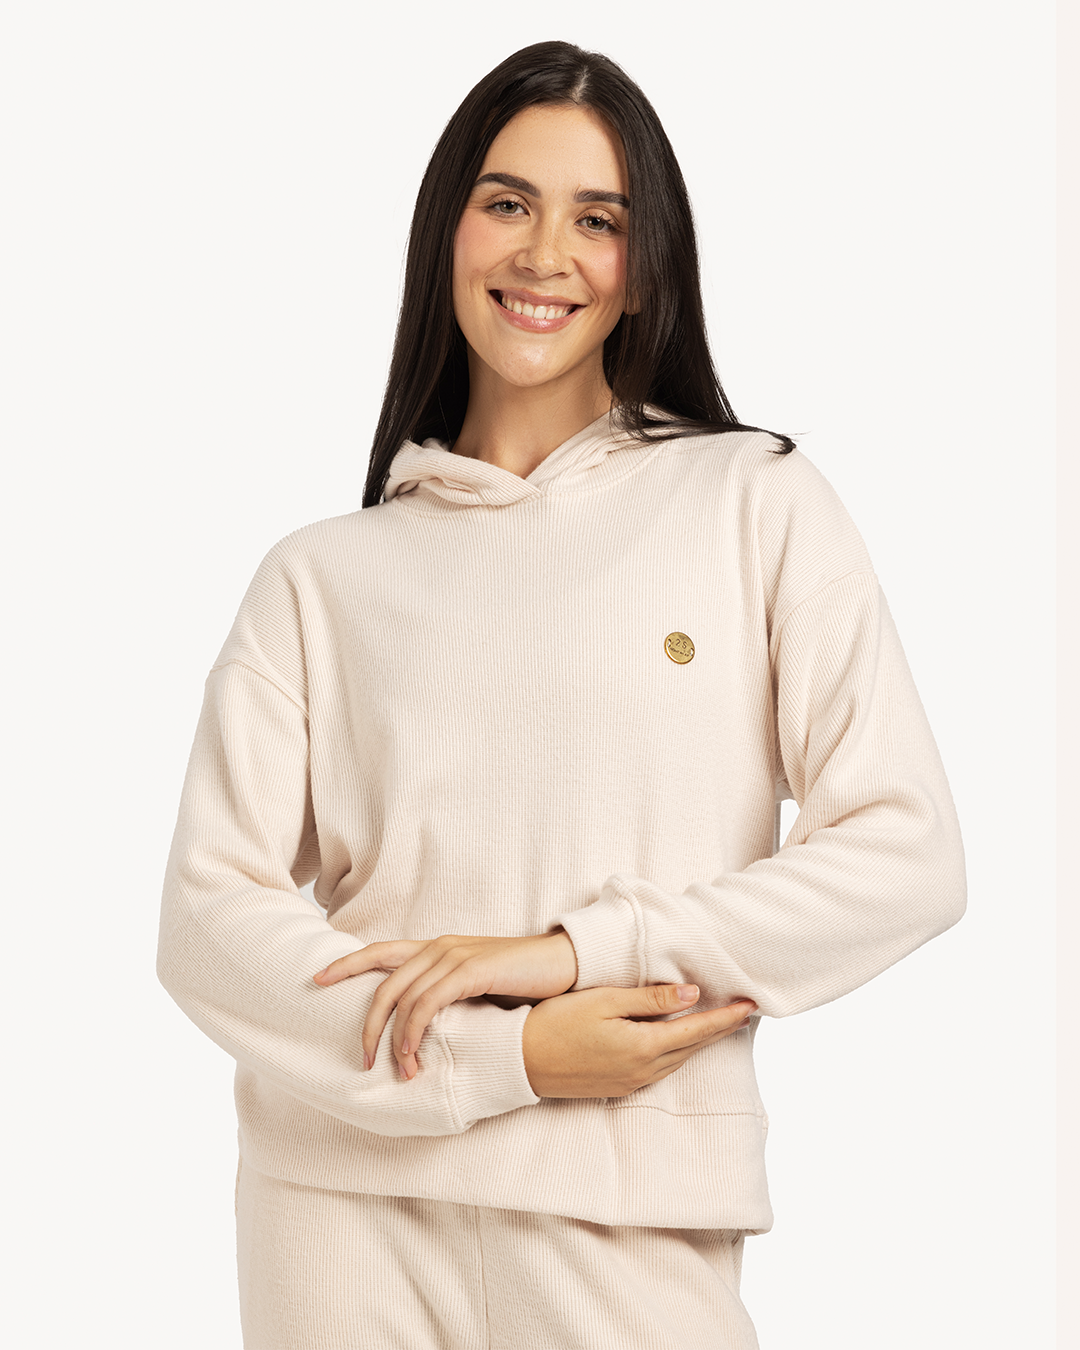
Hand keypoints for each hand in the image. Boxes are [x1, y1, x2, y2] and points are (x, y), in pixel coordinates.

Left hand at [313, 931, 577, 1077]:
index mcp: (436, 948)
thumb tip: (422, 1029)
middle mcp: (439, 947)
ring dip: (394, 1039)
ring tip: (397, 1071)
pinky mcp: (470, 969)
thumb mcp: (476, 988)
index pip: (380, 952)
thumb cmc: (521, 980)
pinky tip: (413, 1054)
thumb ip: (448, 998)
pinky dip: (414, 1030)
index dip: (347, 964)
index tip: (317, 980)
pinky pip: (428, 1002)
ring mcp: (454, 956)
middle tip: (361, 1059)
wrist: (562, 964)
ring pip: (403, 997)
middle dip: (367, 1023)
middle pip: (383, 982)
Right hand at [521, 984, 755, 1097]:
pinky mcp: (619, 1086)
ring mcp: (631, 1082)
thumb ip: (651, 999)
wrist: (520, 1062)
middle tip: (745, 1012)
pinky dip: (679, 1052)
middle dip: (721, 1030)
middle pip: (693, 1047)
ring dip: (701, 1042)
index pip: (697, 1030)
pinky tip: (680, 1041)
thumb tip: (694, 994)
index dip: (726, 1018)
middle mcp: (644, 1070)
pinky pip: (661, 1068)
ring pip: (679, 1059)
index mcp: (644, 1047)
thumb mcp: (604, 1001)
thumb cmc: (556, 1022)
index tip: (752, 1005)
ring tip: (720, 1024)